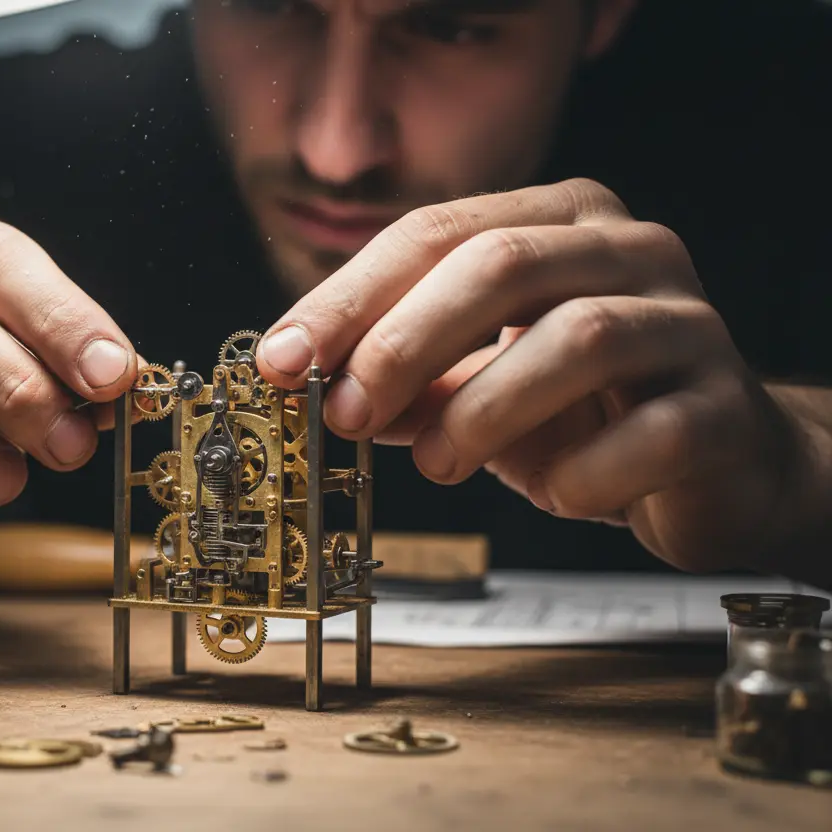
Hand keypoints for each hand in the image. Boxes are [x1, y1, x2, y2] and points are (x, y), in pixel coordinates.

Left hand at [256, 178, 808, 572]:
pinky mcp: (727, 408)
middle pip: (504, 264)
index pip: (435, 233)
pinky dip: (580, 473)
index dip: (349, 297)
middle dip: (405, 341)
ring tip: (436, 465)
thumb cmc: (580, 413)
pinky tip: (554, 493)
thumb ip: (401, 380)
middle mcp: (631, 249)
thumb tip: (309, 390)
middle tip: (346, 412)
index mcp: (559, 220)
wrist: (713, 467)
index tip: (282, 361)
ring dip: (483, 408)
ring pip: (581, 337)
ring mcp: (689, 323)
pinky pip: (650, 434)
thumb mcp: (473, 385)